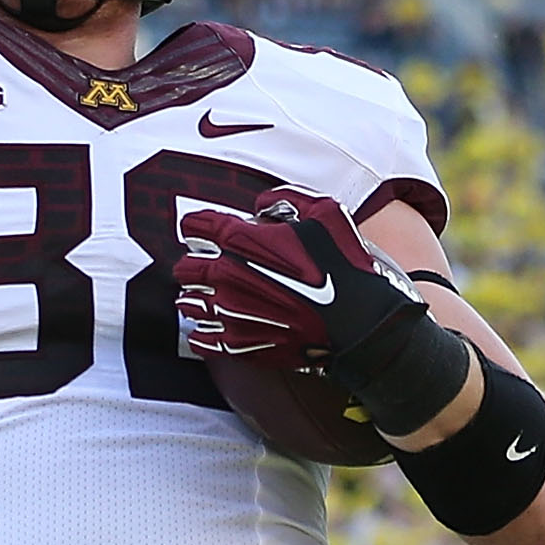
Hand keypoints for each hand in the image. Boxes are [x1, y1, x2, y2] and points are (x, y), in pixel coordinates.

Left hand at [175, 191, 426, 371]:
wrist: (358, 324)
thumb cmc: (343, 267)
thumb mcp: (325, 213)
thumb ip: (288, 200)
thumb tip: (263, 205)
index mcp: (244, 241)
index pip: (198, 225)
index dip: (194, 225)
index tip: (196, 229)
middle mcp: (228, 276)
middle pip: (186, 268)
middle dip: (191, 264)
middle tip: (200, 265)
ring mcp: (231, 312)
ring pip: (190, 303)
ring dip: (194, 298)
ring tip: (202, 297)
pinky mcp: (240, 344)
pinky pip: (204, 340)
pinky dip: (202, 334)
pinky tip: (209, 330)